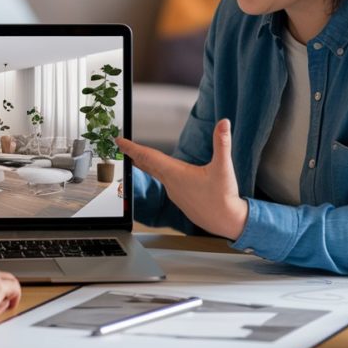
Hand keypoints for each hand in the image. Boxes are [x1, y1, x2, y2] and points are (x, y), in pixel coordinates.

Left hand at [116, 118, 247, 239]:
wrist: (227, 223)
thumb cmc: (223, 198)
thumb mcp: (224, 168)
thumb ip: (222, 143)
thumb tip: (224, 123)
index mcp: (176, 174)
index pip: (148, 157)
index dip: (132, 148)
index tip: (119, 141)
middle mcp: (171, 184)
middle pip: (147, 165)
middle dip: (134, 154)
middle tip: (122, 146)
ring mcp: (175, 193)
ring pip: (155, 174)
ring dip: (145, 164)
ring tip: (137, 157)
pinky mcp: (181, 199)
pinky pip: (165, 183)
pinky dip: (158, 173)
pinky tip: (163, 173)